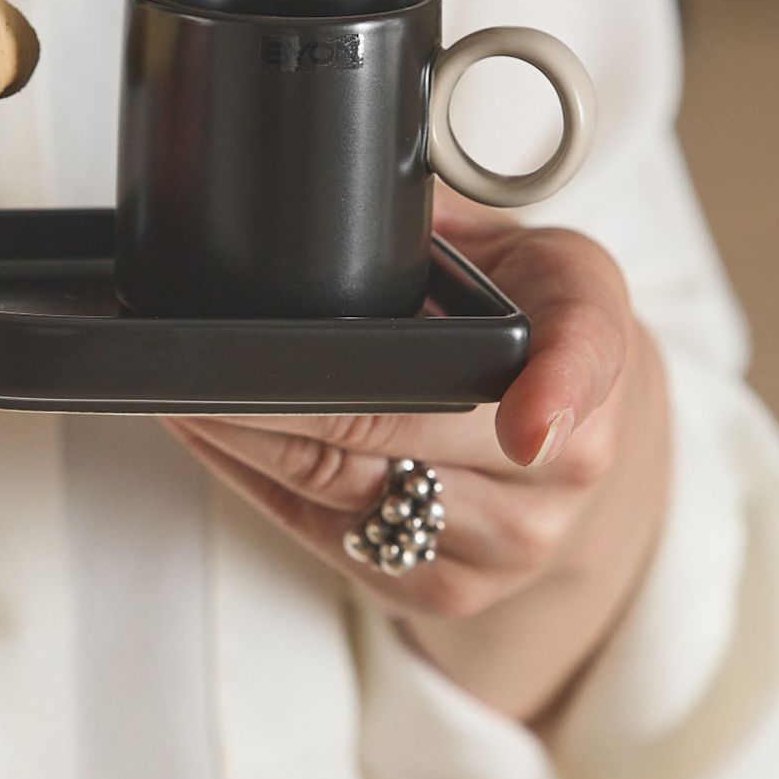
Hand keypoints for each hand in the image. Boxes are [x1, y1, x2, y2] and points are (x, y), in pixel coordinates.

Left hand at [166, 188, 670, 724]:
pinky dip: (259, 481)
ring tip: (182, 385)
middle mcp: (567, 462)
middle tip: (198, 352)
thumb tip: (342, 190)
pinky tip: (217, 435)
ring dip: (246, 437)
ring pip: (343, 485)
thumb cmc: (543, 324)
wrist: (590, 442)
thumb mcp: (533, 249)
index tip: (527, 427)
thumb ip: (456, 225)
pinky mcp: (446, 589)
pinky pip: (325, 532)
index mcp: (595, 343)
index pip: (584, 360)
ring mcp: (508, 540)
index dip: (555, 393)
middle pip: (396, 425)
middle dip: (279, 391)